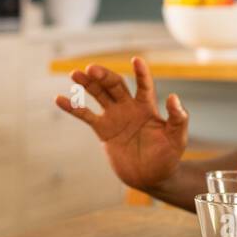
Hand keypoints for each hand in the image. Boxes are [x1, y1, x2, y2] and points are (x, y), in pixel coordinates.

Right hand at [54, 57, 188, 191]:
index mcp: (147, 107)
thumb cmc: (168, 156)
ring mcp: (114, 117)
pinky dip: (72, 107)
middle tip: (91, 69)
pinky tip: (59, 99)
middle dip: (103, 76)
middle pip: (114, 86)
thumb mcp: (177, 138)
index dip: (141, 73)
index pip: (143, 85)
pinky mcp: (102, 130)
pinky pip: (85, 116)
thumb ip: (177, 118)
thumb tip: (173, 97)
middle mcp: (129, 107)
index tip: (137, 60)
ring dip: (87, 84)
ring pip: (98, 95)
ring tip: (75, 74)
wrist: (151, 177)